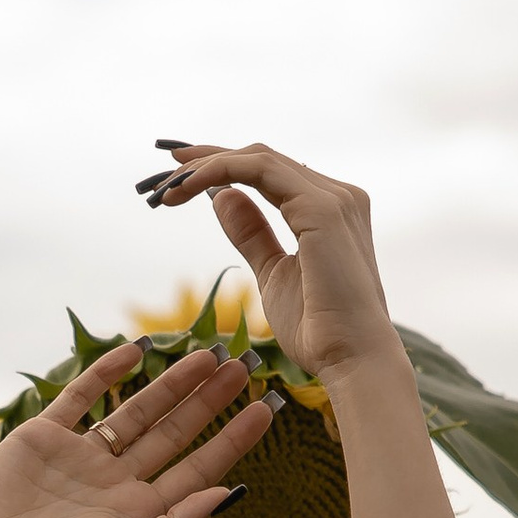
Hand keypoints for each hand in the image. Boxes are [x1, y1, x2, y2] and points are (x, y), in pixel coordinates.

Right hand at [0, 343, 272, 517]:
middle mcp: (116, 481)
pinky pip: (81, 397)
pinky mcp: (44, 436)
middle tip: (243, 367)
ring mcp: (81, 456)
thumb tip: (230, 493)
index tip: (266, 408)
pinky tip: (136, 350)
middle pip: (175, 433)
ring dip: (171, 384)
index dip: (234, 438)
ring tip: (207, 355)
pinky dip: (106, 373)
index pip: (199, 468)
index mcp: (140, 512)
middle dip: (209, 401)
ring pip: (136, 411)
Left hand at [137, 142, 393, 378]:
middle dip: (208, 161)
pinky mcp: (322, 208)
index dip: (223, 166)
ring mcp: (334, 198)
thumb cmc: (318, 328)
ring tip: (169, 187)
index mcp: (331, 210)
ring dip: (207, 166)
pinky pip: (260, 170)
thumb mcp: (273, 273)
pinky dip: (219, 171)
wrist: (352, 359)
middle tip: (165, 176)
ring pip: (258, 158)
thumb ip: (252, 234)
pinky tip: (189, 188)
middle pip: (261, 158)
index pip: (271, 172)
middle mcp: (338, 196)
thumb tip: (223, 197)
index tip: (180, 176)